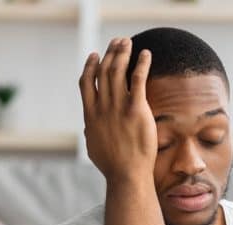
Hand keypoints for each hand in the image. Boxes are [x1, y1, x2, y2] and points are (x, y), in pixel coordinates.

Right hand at [79, 37, 156, 181]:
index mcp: (90, 114)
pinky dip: (141, 64)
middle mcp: (102, 107)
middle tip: (117, 42)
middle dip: (110, 53)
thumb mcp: (93, 147)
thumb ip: (91, 132)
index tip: (95, 55)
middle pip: (104, 71)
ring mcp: (119, 108)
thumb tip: (88, 127)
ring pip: (118, 71)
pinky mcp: (136, 110)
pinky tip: (146, 53)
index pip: (86, 82)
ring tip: (128, 42)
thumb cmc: (112, 165)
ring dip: (123, 53)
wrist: (127, 174)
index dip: (90, 66)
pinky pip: (138, 79)